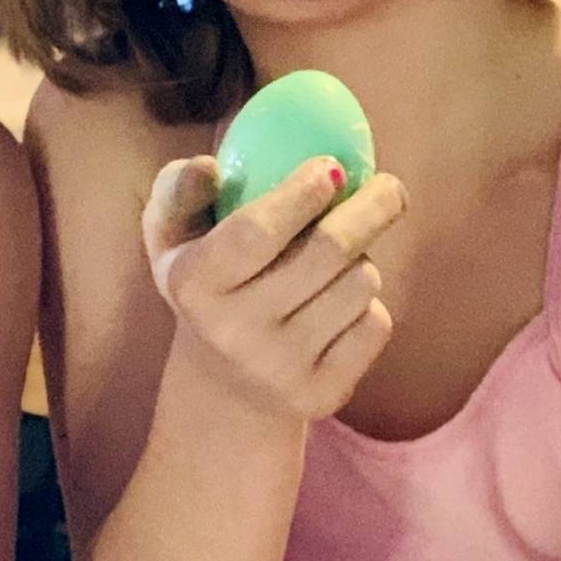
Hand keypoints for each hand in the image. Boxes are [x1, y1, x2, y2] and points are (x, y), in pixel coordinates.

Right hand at [143, 152, 408, 421]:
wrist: (226, 390)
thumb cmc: (208, 286)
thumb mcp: (172, 237)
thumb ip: (180, 191)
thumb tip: (209, 165)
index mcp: (193, 283)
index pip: (257, 230)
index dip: (302, 192)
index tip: (331, 167)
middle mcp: (233, 332)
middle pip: (328, 250)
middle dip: (371, 207)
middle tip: (388, 187)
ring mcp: (280, 369)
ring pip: (361, 283)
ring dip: (363, 258)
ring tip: (340, 261)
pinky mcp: (323, 394)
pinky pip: (376, 325)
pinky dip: (369, 304)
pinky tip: (342, 306)